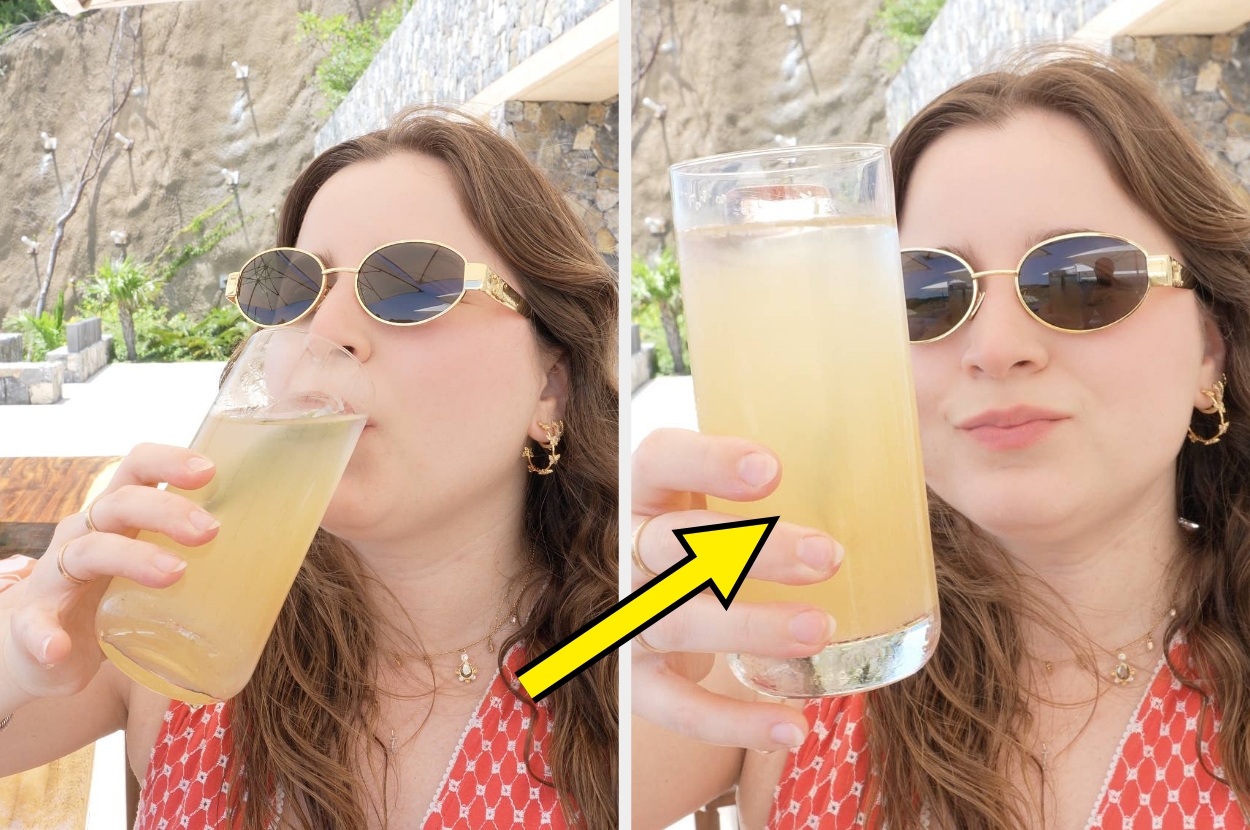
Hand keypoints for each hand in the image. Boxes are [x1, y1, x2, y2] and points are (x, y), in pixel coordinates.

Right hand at [2, 444, 220, 699]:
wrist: (38, 650)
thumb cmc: (109, 596)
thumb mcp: (150, 565)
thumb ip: (197, 554)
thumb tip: (281, 547)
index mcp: (116, 516)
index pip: (137, 468)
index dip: (169, 461)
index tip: (210, 470)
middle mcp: (83, 534)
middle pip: (120, 504)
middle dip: (167, 509)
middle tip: (210, 531)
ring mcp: (54, 578)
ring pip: (87, 552)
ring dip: (131, 558)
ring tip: (173, 573)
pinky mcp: (32, 624)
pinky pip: (32, 626)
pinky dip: (45, 635)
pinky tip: (59, 646)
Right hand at [631, 428, 843, 751]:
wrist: (642, 617)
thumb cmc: (699, 545)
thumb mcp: (710, 502)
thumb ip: (754, 493)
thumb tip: (870, 485)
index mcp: (643, 493)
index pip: (658, 461)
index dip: (707, 463)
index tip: (771, 469)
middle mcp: (622, 553)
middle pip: (674, 545)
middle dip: (754, 551)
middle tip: (829, 557)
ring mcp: (623, 619)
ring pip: (676, 622)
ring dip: (752, 627)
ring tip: (821, 630)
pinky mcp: (634, 683)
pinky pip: (679, 707)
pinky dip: (736, 722)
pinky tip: (795, 726)